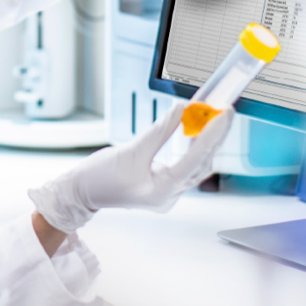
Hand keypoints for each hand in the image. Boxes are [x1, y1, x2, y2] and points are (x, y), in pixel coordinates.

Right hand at [28, 102, 234, 232]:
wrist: (80, 194)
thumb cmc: (98, 178)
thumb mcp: (130, 151)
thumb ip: (159, 131)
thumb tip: (181, 110)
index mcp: (161, 191)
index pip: (195, 159)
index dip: (211, 135)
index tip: (223, 114)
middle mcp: (169, 195)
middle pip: (201, 163)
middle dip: (215, 136)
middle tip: (225, 111)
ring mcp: (167, 193)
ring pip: (196, 165)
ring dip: (205, 141)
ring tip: (213, 117)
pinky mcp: (163, 186)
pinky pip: (186, 166)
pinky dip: (192, 148)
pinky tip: (196, 131)